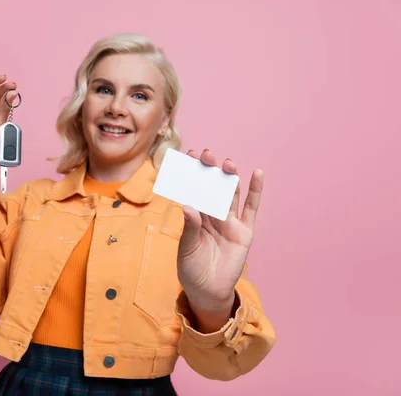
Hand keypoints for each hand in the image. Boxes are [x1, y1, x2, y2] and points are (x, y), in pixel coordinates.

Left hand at [177, 148, 263, 309]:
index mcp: (195, 216)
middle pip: (211, 188)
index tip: (188, 155)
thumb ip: (190, 227)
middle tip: (206, 153)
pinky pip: (251, 209)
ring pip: (230, 195)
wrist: (207, 290)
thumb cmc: (191, 268)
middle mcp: (212, 215)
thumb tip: (188, 206)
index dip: (192, 173)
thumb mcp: (187, 248)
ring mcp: (230, 222)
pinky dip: (255, 192)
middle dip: (209, 171)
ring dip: (229, 178)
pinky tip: (257, 173)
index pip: (193, 190)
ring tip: (227, 163)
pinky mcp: (245, 231)